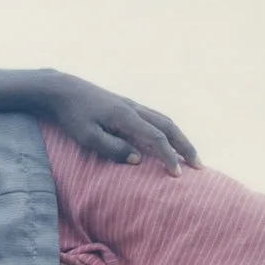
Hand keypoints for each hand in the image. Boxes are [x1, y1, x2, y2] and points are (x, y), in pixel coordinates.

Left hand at [47, 76, 198, 173]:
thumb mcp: (87, 137)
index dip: (169, 157)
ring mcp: (132, 105)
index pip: (156, 138)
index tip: (177, 175)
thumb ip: (112, 148)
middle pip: (169, 127)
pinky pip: (156, 118)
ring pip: (165, 120)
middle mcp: (134, 108)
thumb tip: (138, 160)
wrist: (64, 90)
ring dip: (180, 138)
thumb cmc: (72, 116)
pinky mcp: (128, 106)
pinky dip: (169, 131)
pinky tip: (170, 141)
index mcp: (126, 117)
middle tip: (200, 166)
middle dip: (185, 147)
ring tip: (191, 155)